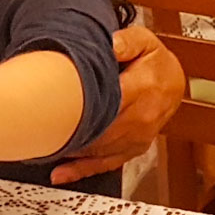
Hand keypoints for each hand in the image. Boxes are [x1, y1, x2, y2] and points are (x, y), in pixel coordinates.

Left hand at [50, 25, 185, 185]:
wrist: (174, 83)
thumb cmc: (155, 62)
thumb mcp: (143, 41)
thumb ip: (126, 42)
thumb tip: (109, 44)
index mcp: (142, 87)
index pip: (108, 100)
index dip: (81, 106)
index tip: (56, 107)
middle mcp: (141, 118)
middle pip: (101, 130)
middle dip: (72, 132)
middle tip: (41, 130)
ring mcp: (137, 138)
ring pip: (101, 151)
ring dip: (73, 152)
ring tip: (44, 148)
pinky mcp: (132, 150)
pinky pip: (107, 163)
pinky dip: (83, 170)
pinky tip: (62, 173)